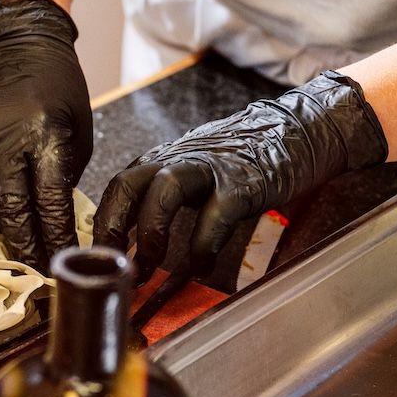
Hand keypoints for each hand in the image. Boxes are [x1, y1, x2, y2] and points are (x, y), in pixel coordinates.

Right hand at [0, 0, 92, 266]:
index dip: (54, 236)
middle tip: (30, 260)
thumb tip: (53, 222)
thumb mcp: (78, 132)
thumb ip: (64, 177)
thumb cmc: (56, 89)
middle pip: (6, 203)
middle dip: (21, 241)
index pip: (48, 199)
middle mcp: (3, 132)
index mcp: (45, 132)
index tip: (60, 259)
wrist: (20, 43)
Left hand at [95, 71, 388, 278]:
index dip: (101, 223)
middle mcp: (179, 159)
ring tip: (149, 268)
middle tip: (110, 265)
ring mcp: (211, 167)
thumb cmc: (246, 159)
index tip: (93, 259)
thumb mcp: (197, 173)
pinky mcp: (244, 182)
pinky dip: (203, 243)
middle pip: (128, 184)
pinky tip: (200, 266)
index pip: (118, 187)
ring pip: (164, 190)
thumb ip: (169, 201)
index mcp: (163, 159)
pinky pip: (215, 214)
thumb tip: (140, 250)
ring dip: (151, 232)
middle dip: (112, 227)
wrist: (303, 129)